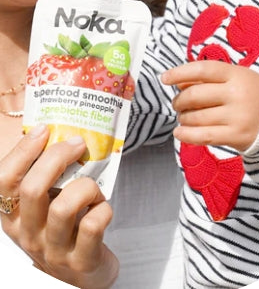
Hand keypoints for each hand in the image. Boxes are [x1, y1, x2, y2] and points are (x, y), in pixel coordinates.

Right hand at [0, 126, 117, 288]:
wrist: (83, 276)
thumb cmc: (65, 230)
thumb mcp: (47, 207)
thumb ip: (47, 178)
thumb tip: (57, 133)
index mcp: (15, 217)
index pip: (3, 182)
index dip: (21, 152)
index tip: (43, 129)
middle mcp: (28, 234)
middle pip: (33, 189)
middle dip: (58, 158)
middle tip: (78, 144)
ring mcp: (54, 250)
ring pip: (64, 206)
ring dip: (86, 187)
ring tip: (94, 190)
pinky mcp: (82, 260)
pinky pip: (93, 224)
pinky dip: (104, 209)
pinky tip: (102, 208)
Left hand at [161, 60, 258, 150]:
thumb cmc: (252, 94)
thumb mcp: (236, 77)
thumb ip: (210, 78)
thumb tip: (179, 83)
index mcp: (236, 74)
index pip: (202, 70)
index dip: (179, 73)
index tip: (165, 78)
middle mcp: (236, 94)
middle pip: (194, 95)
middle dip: (179, 100)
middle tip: (178, 103)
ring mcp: (236, 116)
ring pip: (196, 117)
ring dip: (183, 118)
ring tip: (185, 117)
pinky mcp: (235, 136)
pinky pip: (203, 136)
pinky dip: (186, 135)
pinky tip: (180, 132)